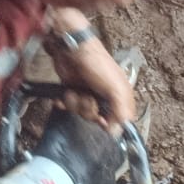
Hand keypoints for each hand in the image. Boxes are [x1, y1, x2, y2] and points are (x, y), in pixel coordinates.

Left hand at [50, 12, 135, 130]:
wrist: (71, 49)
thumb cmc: (97, 65)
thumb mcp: (115, 89)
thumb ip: (120, 112)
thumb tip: (116, 133)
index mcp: (120, 98)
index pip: (119, 122)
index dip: (109, 124)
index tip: (101, 120)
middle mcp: (104, 98)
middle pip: (96, 119)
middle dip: (88, 109)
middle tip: (87, 97)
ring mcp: (87, 94)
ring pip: (80, 112)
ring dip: (75, 102)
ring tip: (74, 90)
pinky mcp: (71, 91)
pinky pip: (67, 106)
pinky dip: (63, 101)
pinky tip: (62, 95)